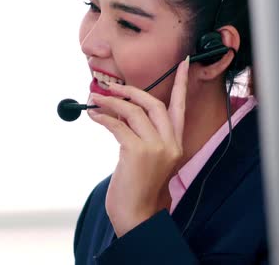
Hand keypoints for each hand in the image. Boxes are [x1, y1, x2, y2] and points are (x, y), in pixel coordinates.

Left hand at [87, 56, 189, 236]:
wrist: (137, 216)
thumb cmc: (138, 189)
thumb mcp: (147, 159)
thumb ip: (142, 135)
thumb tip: (121, 112)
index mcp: (176, 144)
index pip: (181, 107)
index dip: (182, 84)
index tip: (184, 63)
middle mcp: (170, 143)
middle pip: (154, 104)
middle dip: (130, 91)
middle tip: (111, 87)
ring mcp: (156, 148)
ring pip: (134, 112)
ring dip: (111, 102)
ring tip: (94, 99)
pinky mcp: (138, 152)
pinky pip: (118, 125)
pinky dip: (103, 118)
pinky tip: (94, 116)